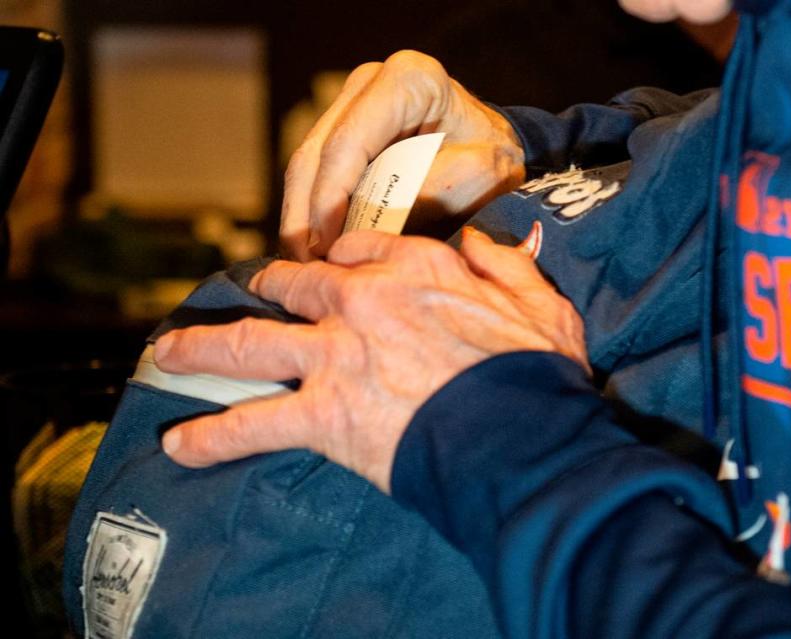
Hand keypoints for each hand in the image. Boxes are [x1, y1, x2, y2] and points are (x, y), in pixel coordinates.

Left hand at [155, 227, 587, 492]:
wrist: (523, 438)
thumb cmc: (538, 376)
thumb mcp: (542, 305)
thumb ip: (506, 264)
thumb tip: (481, 239)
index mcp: (416, 269)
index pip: (357, 248)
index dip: (335, 258)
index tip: (323, 267)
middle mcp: (362, 301)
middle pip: (293, 286)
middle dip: (264, 289)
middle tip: (243, 295)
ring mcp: (334, 356)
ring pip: (250, 345)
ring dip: (203, 349)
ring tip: (167, 355)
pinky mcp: (322, 414)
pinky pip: (252, 425)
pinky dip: (212, 437)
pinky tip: (180, 446)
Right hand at [281, 50, 525, 260]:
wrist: (494, 146)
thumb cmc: (494, 158)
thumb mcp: (481, 175)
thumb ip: (429, 192)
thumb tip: (371, 219)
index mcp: (409, 80)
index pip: (349, 143)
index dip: (329, 199)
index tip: (328, 249)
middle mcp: (370, 83)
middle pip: (314, 154)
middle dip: (305, 216)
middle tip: (307, 268)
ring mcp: (350, 103)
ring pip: (305, 166)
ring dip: (301, 218)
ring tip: (307, 266)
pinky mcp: (341, 128)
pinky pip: (314, 174)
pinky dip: (311, 212)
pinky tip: (315, 249)